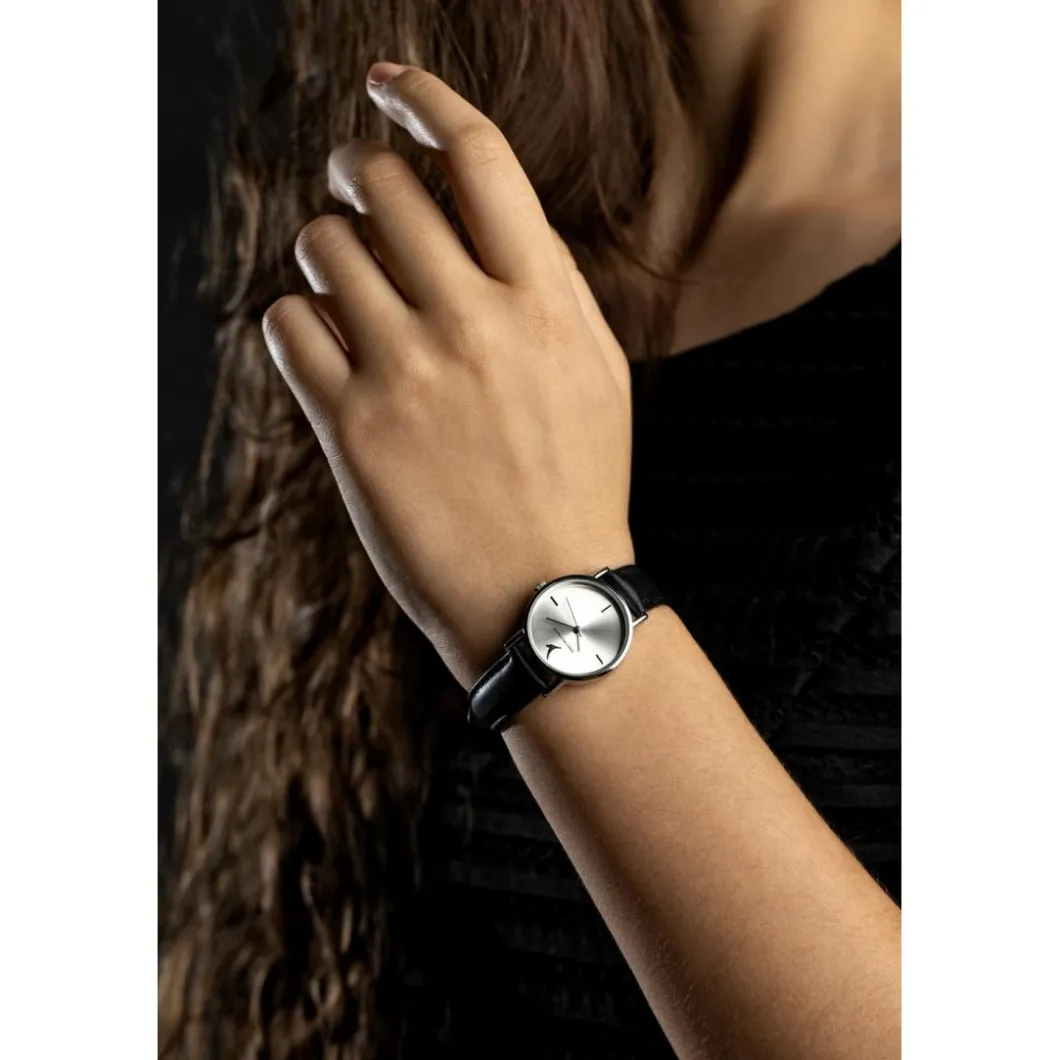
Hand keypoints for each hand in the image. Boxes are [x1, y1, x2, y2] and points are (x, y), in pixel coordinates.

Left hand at [262, 62, 634, 688]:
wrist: (546, 596)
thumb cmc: (576, 482)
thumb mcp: (596, 371)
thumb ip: (545, 284)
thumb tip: (480, 211)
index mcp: (547, 302)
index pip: (479, 157)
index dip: (425, 100)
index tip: (391, 87)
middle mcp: (476, 323)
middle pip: (383, 186)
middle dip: (358, 172)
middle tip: (356, 190)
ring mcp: (409, 375)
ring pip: (322, 246)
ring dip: (325, 249)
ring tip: (348, 284)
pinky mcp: (352, 429)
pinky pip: (287, 325)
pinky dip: (296, 322)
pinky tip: (328, 348)